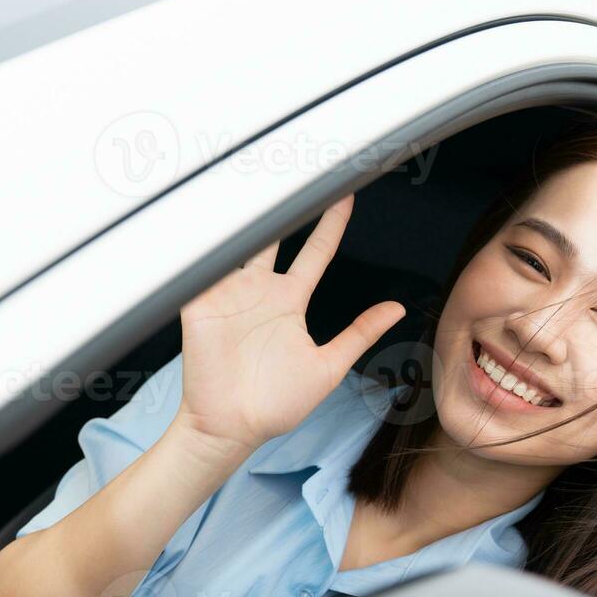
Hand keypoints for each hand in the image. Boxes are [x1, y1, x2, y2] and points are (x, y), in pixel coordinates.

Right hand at [174, 193, 404, 451]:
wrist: (230, 429)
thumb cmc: (275, 405)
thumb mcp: (328, 367)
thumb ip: (359, 334)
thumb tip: (397, 309)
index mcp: (289, 302)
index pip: (315, 252)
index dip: (331, 223)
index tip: (346, 194)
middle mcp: (259, 292)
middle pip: (274, 235)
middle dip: (285, 203)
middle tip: (299, 166)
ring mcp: (228, 294)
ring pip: (238, 242)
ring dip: (244, 214)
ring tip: (256, 176)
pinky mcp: (199, 304)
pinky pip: (200, 267)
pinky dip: (204, 245)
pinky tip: (214, 221)